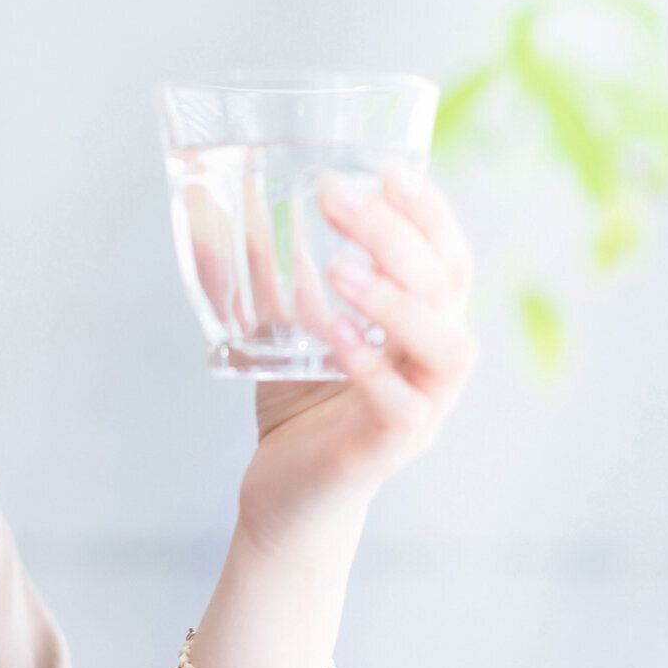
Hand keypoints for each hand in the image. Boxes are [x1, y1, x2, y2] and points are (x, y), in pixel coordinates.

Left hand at [234, 162, 478, 554]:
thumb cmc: (296, 405)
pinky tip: (333, 334)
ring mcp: (421, 411)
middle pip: (447, 286)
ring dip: (398, 300)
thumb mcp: (281, 324)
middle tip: (336, 196)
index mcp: (422, 327)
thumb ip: (266, 269)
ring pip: (448, 347)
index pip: (448, 257)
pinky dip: (371, 366)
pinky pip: (403, 407)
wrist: (282, 500)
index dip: (428, 212)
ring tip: (341, 267)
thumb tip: (218, 198)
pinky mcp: (387, 452)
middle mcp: (434, 365)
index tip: (388, 167)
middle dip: (396, 233)